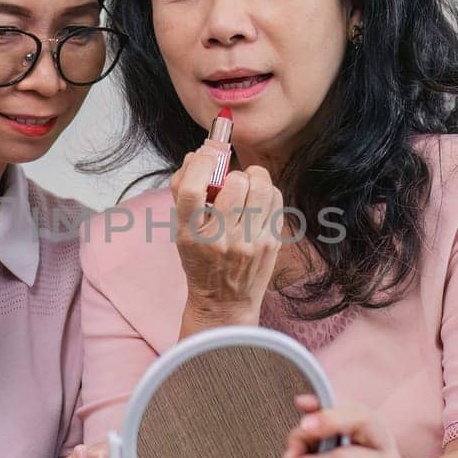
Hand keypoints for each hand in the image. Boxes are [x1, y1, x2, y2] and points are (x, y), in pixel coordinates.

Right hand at [170, 152, 282, 327]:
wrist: (224, 302)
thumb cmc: (200, 261)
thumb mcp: (181, 231)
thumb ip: (183, 192)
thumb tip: (196, 155)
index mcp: (191, 233)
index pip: (192, 190)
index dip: (200, 164)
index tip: (206, 156)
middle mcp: (221, 238)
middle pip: (235, 183)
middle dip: (233, 173)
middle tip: (230, 180)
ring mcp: (249, 241)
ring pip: (262, 188)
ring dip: (254, 178)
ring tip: (247, 186)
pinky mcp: (270, 243)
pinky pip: (276, 200)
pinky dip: (267, 192)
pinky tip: (258, 201)